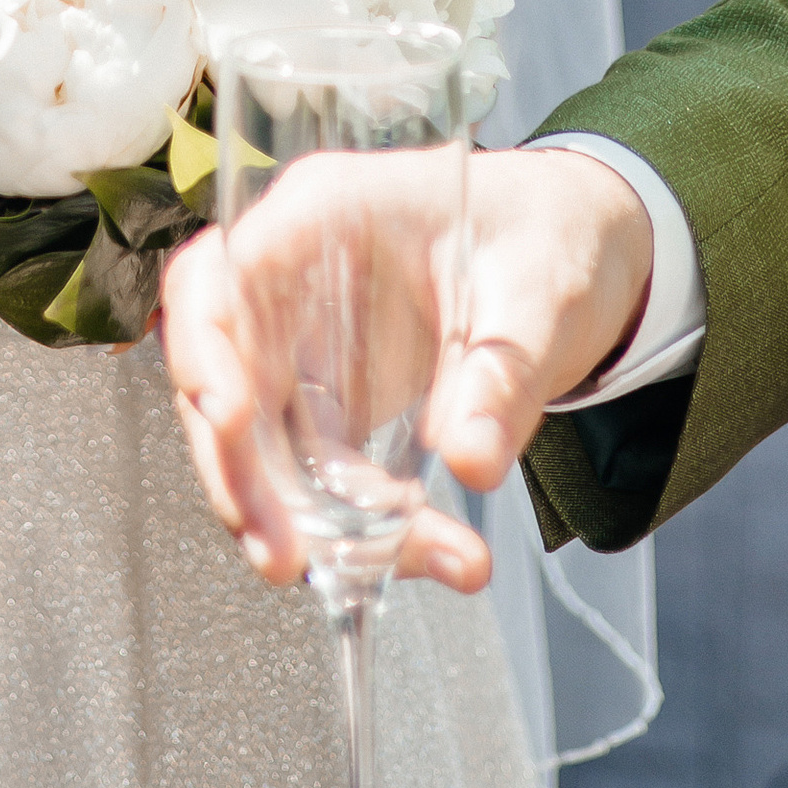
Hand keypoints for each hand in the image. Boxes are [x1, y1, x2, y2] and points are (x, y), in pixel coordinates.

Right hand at [161, 145, 655, 591]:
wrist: (579, 247)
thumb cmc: (547, 235)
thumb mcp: (537, 299)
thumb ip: (501, 378)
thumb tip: (470, 463)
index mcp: (325, 212)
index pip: (222, 271)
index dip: (208, 344)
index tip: (231, 419)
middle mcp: (294, 274)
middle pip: (218, 364)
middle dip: (235, 463)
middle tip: (282, 549)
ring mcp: (305, 338)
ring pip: (251, 431)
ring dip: (285, 511)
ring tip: (360, 575)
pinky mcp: (330, 393)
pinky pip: (309, 466)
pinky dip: (349, 522)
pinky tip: (425, 552)